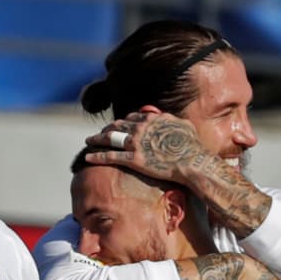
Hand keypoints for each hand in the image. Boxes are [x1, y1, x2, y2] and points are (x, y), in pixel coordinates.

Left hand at [84, 110, 209, 184]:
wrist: (193, 162)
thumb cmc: (193, 147)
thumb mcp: (184, 127)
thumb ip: (172, 121)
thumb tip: (169, 119)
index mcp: (152, 119)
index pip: (132, 117)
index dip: (123, 122)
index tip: (118, 126)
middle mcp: (141, 128)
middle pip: (117, 125)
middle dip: (107, 128)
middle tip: (99, 133)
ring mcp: (136, 143)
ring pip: (111, 138)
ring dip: (97, 139)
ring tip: (89, 141)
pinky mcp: (134, 159)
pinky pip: (111, 156)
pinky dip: (98, 156)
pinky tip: (88, 157)